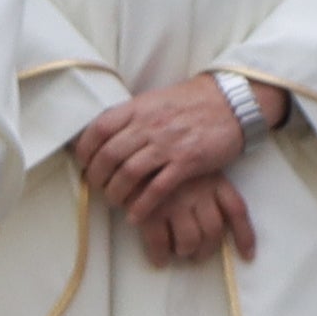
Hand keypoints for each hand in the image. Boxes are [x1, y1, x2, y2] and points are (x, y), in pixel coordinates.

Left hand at [74, 76, 261, 266]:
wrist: (232, 103)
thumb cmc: (191, 103)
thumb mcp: (155, 101)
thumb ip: (132, 117)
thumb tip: (105, 134)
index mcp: (138, 108)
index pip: (99, 128)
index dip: (86, 149)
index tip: (85, 164)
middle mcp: (149, 124)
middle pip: (110, 154)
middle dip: (98, 176)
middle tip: (98, 188)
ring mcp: (168, 143)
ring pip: (129, 173)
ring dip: (116, 192)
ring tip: (115, 202)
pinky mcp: (188, 161)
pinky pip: (157, 188)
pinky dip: (142, 205)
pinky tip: (135, 215)